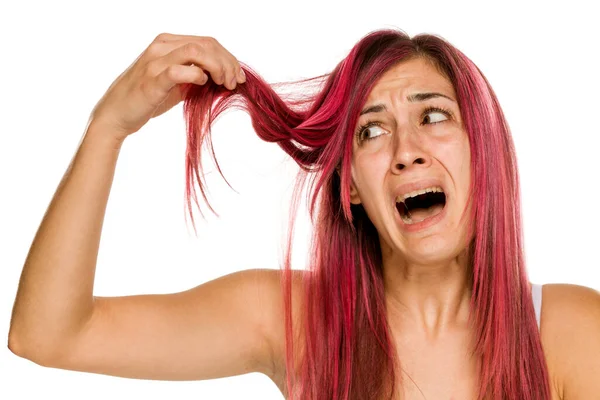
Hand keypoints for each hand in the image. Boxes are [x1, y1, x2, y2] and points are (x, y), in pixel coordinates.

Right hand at [88, 33, 245, 141]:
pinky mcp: (153, 79)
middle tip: (235, 83)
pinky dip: (197, 76)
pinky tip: (202, 85)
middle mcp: (161, 46)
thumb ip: (197, 76)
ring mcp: (155, 61)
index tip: (239, 76)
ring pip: (197, 51)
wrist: (117, 115)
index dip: (228, 57)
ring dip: (218, 67)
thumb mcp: (177, 84)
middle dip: (228, 63)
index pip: (207, 41)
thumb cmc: (148, 99)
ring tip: (224, 84)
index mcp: (168, 43)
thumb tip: (226, 79)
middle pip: (206, 44)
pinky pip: (181, 70)